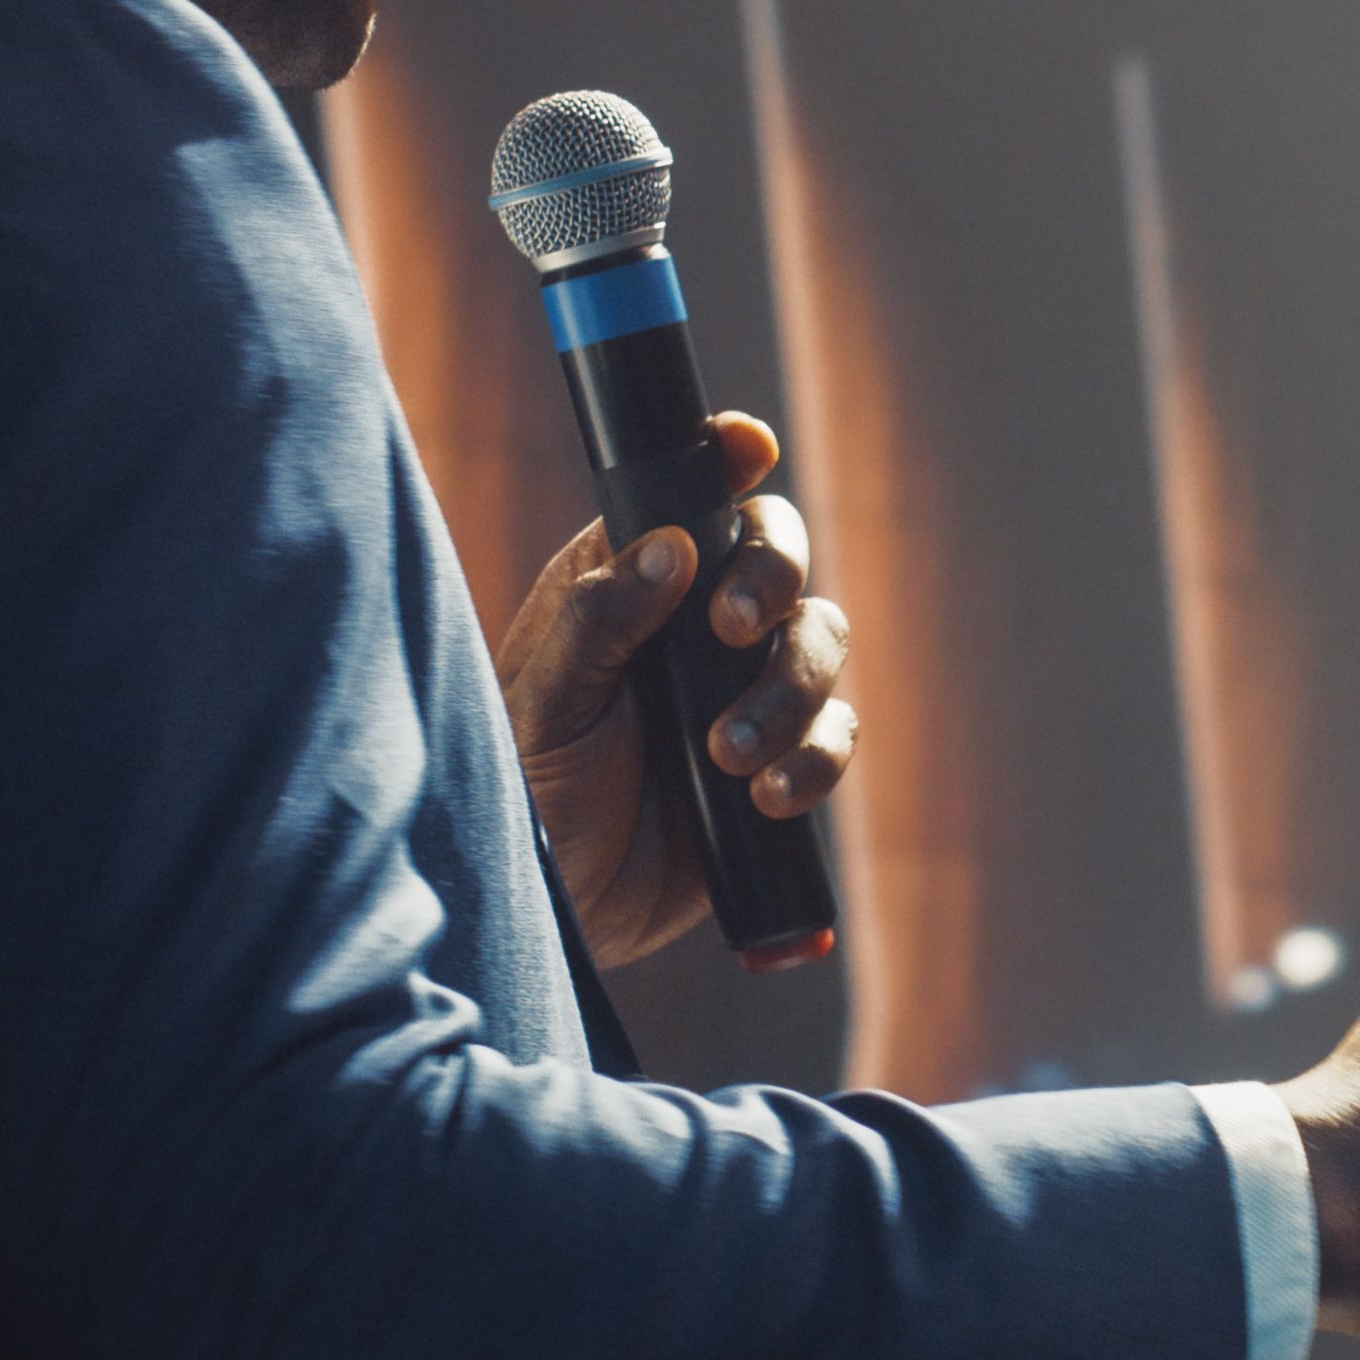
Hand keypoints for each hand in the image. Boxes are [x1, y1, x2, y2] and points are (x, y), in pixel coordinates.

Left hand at [499, 413, 853, 971]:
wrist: (558, 910)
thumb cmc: (525, 793)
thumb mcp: (544, 703)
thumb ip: (600, 620)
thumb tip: (673, 548)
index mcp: (628, 583)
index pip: (692, 499)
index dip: (731, 462)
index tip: (750, 450)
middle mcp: (695, 627)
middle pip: (780, 561)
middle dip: (774, 584)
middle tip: (735, 631)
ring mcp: (743, 692)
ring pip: (819, 645)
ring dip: (790, 692)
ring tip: (728, 755)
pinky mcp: (778, 761)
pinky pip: (834, 736)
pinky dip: (815, 759)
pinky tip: (765, 795)